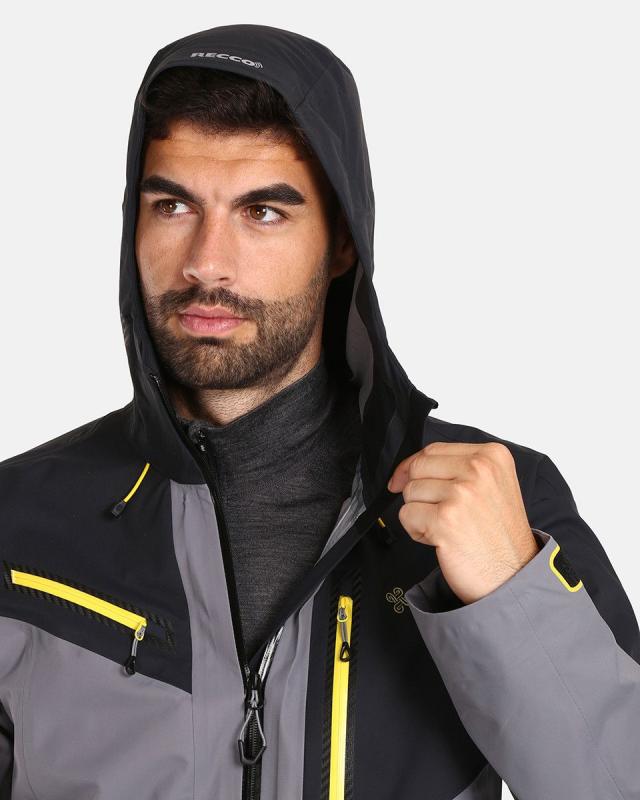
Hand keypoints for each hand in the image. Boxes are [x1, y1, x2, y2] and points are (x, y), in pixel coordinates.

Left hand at [387, 442, 539, 604]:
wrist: (514, 575)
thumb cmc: (500, 536)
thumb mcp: (491, 485)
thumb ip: (456, 468)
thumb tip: (407, 469)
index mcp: (491, 456)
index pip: (434, 449)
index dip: (413, 465)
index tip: (403, 478)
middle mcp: (479, 470)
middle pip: (418, 467)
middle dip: (418, 492)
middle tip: (440, 513)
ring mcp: (462, 494)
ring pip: (410, 492)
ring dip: (420, 514)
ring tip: (448, 528)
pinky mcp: (445, 520)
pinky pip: (407, 516)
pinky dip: (417, 532)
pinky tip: (442, 540)